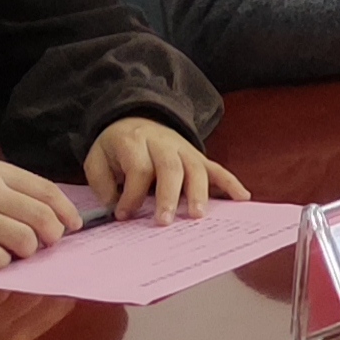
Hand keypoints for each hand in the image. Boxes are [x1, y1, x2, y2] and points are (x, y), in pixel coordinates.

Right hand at [0, 157, 85, 267]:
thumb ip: (8, 186)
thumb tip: (47, 211)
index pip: (47, 191)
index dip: (67, 211)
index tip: (73, 225)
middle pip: (43, 218)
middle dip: (52, 235)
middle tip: (45, 243)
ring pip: (25, 241)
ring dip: (26, 251)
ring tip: (14, 250)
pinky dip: (1, 262)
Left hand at [84, 117, 245, 223]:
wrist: (135, 118)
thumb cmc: (117, 147)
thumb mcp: (97, 159)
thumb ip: (102, 184)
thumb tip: (115, 208)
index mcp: (134, 141)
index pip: (139, 168)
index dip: (132, 194)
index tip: (124, 215)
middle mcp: (162, 143)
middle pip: (170, 168)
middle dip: (168, 196)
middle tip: (164, 221)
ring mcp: (184, 148)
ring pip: (195, 168)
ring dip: (198, 192)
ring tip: (196, 215)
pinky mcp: (197, 155)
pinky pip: (217, 168)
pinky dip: (230, 182)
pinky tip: (242, 197)